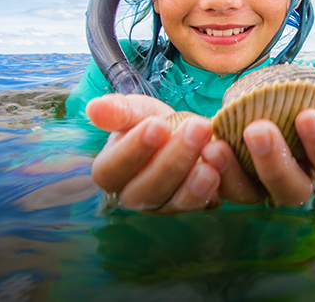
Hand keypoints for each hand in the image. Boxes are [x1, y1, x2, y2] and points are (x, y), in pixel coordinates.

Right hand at [87, 94, 221, 213]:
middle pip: (145, 190)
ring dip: (194, 179)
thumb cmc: (159, 123)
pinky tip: (220, 169)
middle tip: (197, 128)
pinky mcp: (193, 206)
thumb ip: (118, 111)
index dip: (134, 149)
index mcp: (112, 171)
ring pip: (173, 201)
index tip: (158, 125)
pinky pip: (200, 205)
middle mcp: (134, 196)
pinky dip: (212, 188)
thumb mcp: (139, 111)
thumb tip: (93, 108)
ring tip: (212, 152)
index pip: (112, 170)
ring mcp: (164, 205)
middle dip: (172, 159)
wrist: (191, 133)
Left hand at [201, 83, 314, 206]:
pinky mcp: (233, 185)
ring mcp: (262, 188)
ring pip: (253, 194)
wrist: (263, 102)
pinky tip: (204, 148)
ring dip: (235, 171)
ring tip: (219, 145)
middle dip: (275, 160)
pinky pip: (221, 188)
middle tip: (258, 129)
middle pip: (293, 188)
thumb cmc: (296, 102)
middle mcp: (297, 181)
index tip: (309, 114)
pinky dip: (211, 172)